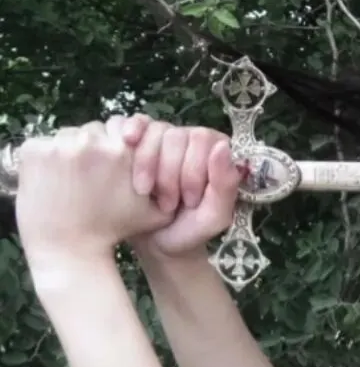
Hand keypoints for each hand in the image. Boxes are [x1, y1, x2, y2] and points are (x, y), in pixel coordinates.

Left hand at [15, 122, 172, 270]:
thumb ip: (169, 183)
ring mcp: (58, 144)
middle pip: (94, 131)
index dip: (120, 148)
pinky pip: (45, 144)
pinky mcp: (33, 150)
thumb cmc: (114, 229)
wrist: (68, 247)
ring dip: (73, 152)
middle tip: (94, 175)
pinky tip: (57, 181)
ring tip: (76, 180)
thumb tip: (181, 158)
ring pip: (70, 136)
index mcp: (122, 150)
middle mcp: (91, 141)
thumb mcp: (155, 211)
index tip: (115, 168)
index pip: (123, 131)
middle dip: (95, 148)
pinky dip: (49, 159)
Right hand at [115, 115, 241, 257]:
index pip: (203, 139)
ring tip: (145, 194)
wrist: (155, 243)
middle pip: (176, 135)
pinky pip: (134, 124)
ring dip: (146, 165)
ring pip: (153, 131)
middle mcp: (192, 140)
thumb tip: (222, 147)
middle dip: (168, 174)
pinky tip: (127, 144)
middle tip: (167, 204)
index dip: (193, 170)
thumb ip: (225, 185)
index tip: (190, 201)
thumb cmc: (190, 230)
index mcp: (216, 153)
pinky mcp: (140, 141)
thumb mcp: (214, 216)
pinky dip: (130, 132)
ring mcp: (165, 137)